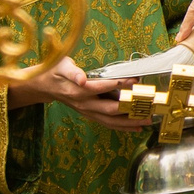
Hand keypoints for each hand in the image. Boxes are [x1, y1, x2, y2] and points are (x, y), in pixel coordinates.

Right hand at [6, 55, 146, 128]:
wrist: (44, 86)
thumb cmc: (55, 71)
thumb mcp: (61, 66)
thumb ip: (72, 72)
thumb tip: (81, 79)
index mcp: (78, 91)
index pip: (102, 88)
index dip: (120, 84)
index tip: (135, 81)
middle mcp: (84, 104)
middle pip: (110, 110)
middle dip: (131, 108)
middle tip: (148, 106)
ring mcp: (87, 112)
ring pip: (111, 121)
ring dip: (130, 122)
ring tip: (147, 121)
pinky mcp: (90, 115)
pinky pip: (108, 124)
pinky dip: (123, 127)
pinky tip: (137, 127)